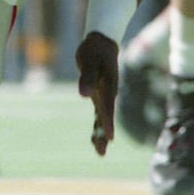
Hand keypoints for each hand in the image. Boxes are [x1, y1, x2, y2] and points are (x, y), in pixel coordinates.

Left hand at [75, 33, 118, 155]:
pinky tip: (95, 136)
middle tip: (101, 153)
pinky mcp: (99, 94)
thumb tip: (84, 95)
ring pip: (103, 117)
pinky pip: (99, 113)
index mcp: (108, 87)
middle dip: (103, 135)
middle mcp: (108, 93)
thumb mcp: (90, 61)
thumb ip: (88, 77)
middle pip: (106, 117)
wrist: (102, 42)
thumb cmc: (95, 49)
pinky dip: (98, 124)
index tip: (109, 137)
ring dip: (100, 133)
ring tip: (100, 152)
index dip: (108, 123)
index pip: (107, 108)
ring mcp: (104, 95)